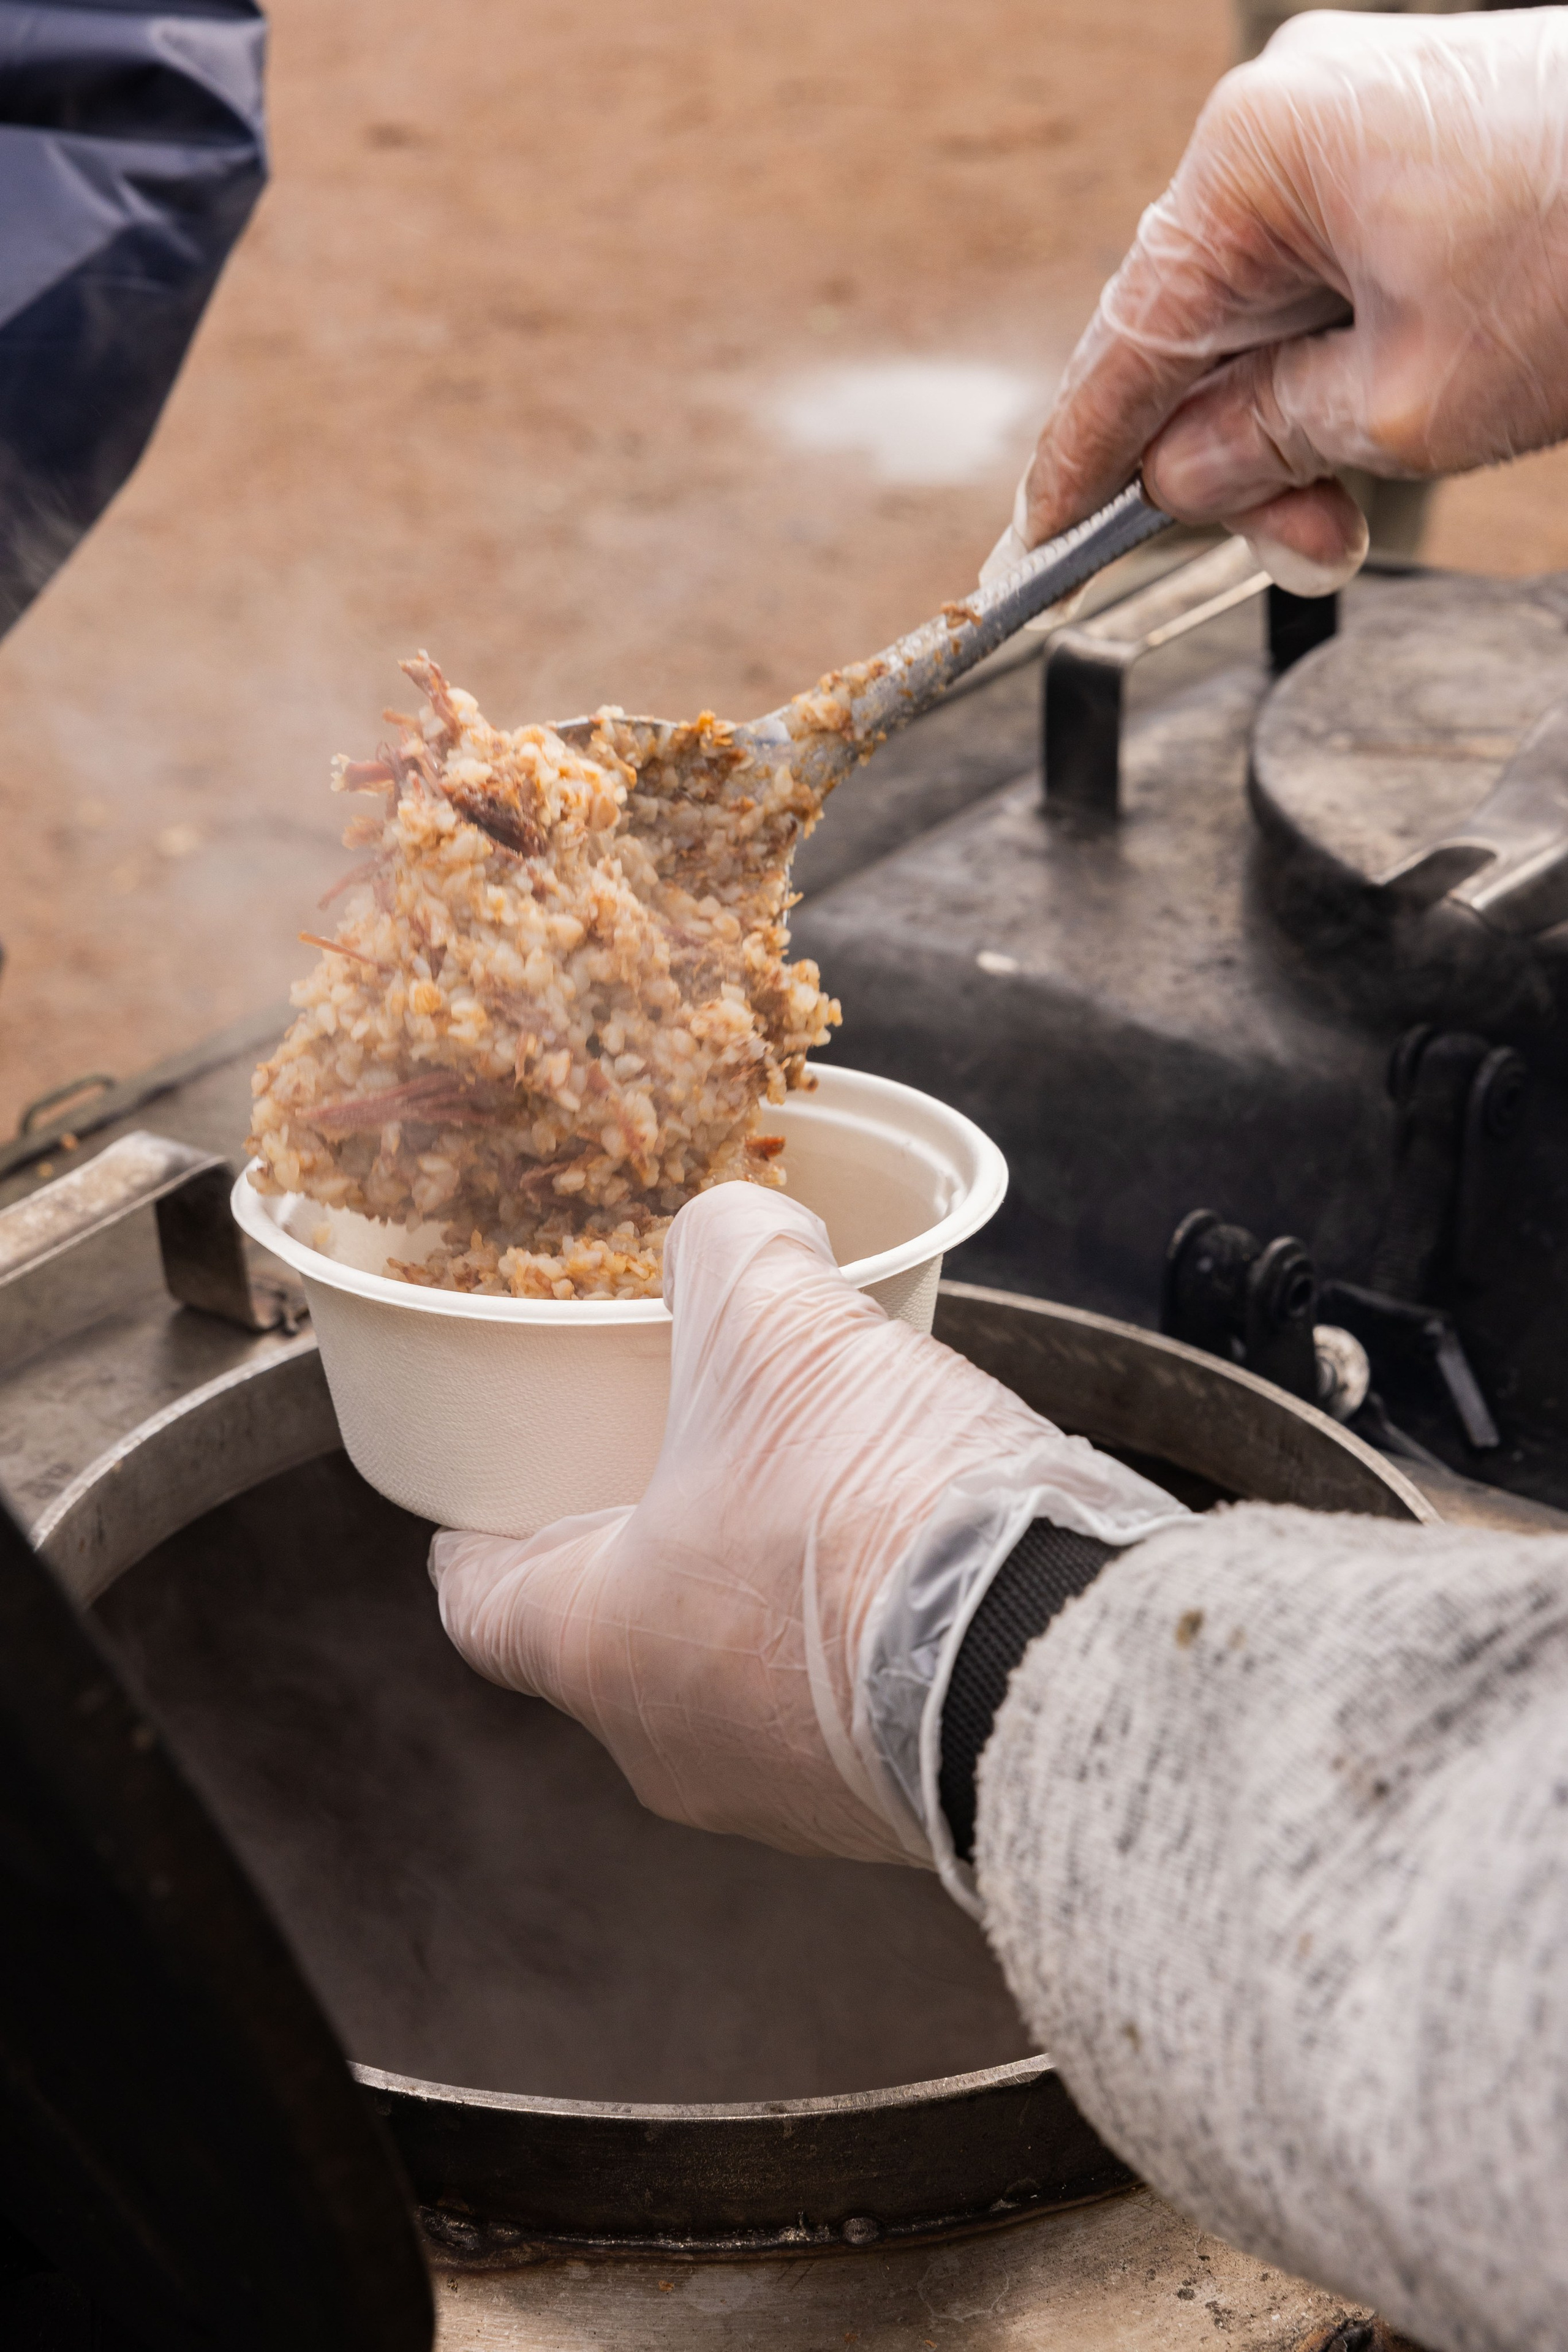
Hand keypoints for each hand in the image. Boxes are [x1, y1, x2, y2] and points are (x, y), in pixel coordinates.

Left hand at [431, 1184, 1180, 1865]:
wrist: (1045, 1658)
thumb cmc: (869, 1510)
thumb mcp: (780, 1326)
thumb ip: (732, 1249)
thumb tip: (733, 1224)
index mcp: (598, 1646)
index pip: (483, 1608)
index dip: (478, 1547)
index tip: (482, 1518)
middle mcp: (671, 1747)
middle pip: (614, 1644)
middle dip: (642, 1559)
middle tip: (675, 1480)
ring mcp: (785, 1800)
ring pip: (732, 1688)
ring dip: (755, 1606)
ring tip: (813, 1511)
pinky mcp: (889, 1815)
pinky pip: (841, 1721)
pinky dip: (852, 1651)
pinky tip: (906, 1576)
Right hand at [991, 10, 1567, 594]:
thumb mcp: (1404, 405)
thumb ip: (1264, 447)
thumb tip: (1178, 476)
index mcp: (1253, 162)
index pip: (1124, 344)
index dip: (1081, 464)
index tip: (1042, 547)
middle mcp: (1288, 120)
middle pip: (1193, 331)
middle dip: (1230, 461)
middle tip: (1304, 545)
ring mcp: (1356, 119)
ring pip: (1266, 312)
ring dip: (1293, 426)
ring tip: (1356, 506)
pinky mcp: (1417, 140)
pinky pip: (1330, 274)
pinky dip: (1340, 365)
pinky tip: (1380, 427)